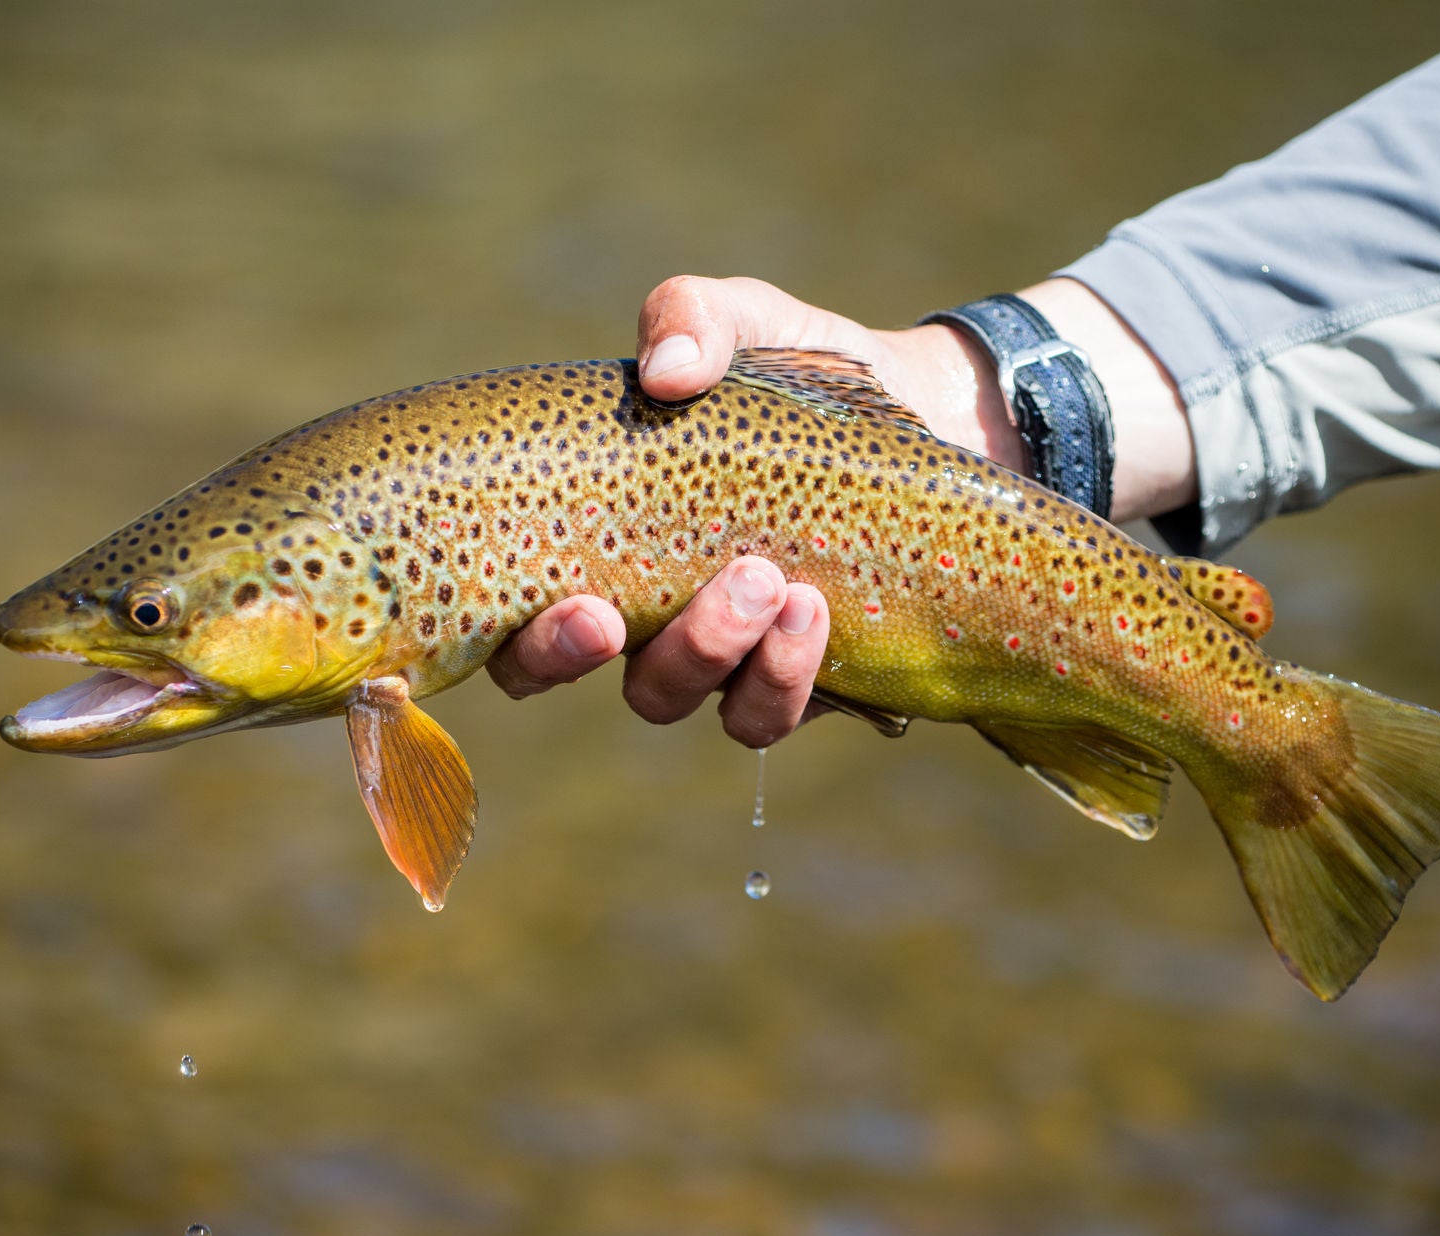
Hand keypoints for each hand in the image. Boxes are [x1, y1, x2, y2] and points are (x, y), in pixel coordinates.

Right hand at [485, 274, 1191, 744]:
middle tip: (614, 615)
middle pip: (554, 671)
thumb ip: (691, 317)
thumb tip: (666, 370)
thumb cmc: (803, 372)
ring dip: (705, 652)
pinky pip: (762, 714)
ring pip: (672, 698)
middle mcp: (636, 607)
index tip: (570, 603)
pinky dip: (779, 675)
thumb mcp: (745, 321)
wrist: (929, 414)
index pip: (510, 612)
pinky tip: (811, 608)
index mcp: (593, 535)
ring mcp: (714, 654)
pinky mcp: (794, 680)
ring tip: (765, 581)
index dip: (518, 635)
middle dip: (573, 656)